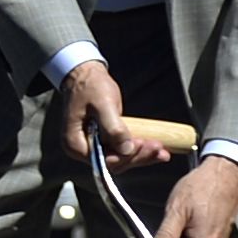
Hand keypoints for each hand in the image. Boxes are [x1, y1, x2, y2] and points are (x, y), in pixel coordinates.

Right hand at [49, 60, 169, 169]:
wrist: (85, 75)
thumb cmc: (90, 86)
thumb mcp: (102, 104)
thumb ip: (113, 128)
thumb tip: (126, 148)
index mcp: (75, 143)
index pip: (102, 160)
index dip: (124, 156)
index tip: (142, 144)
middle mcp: (83, 150)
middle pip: (113, 162)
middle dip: (138, 156)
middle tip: (159, 148)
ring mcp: (94, 146)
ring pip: (120, 158)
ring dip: (142, 155)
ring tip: (162, 151)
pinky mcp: (104, 141)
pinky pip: (122, 150)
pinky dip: (138, 149)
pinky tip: (155, 147)